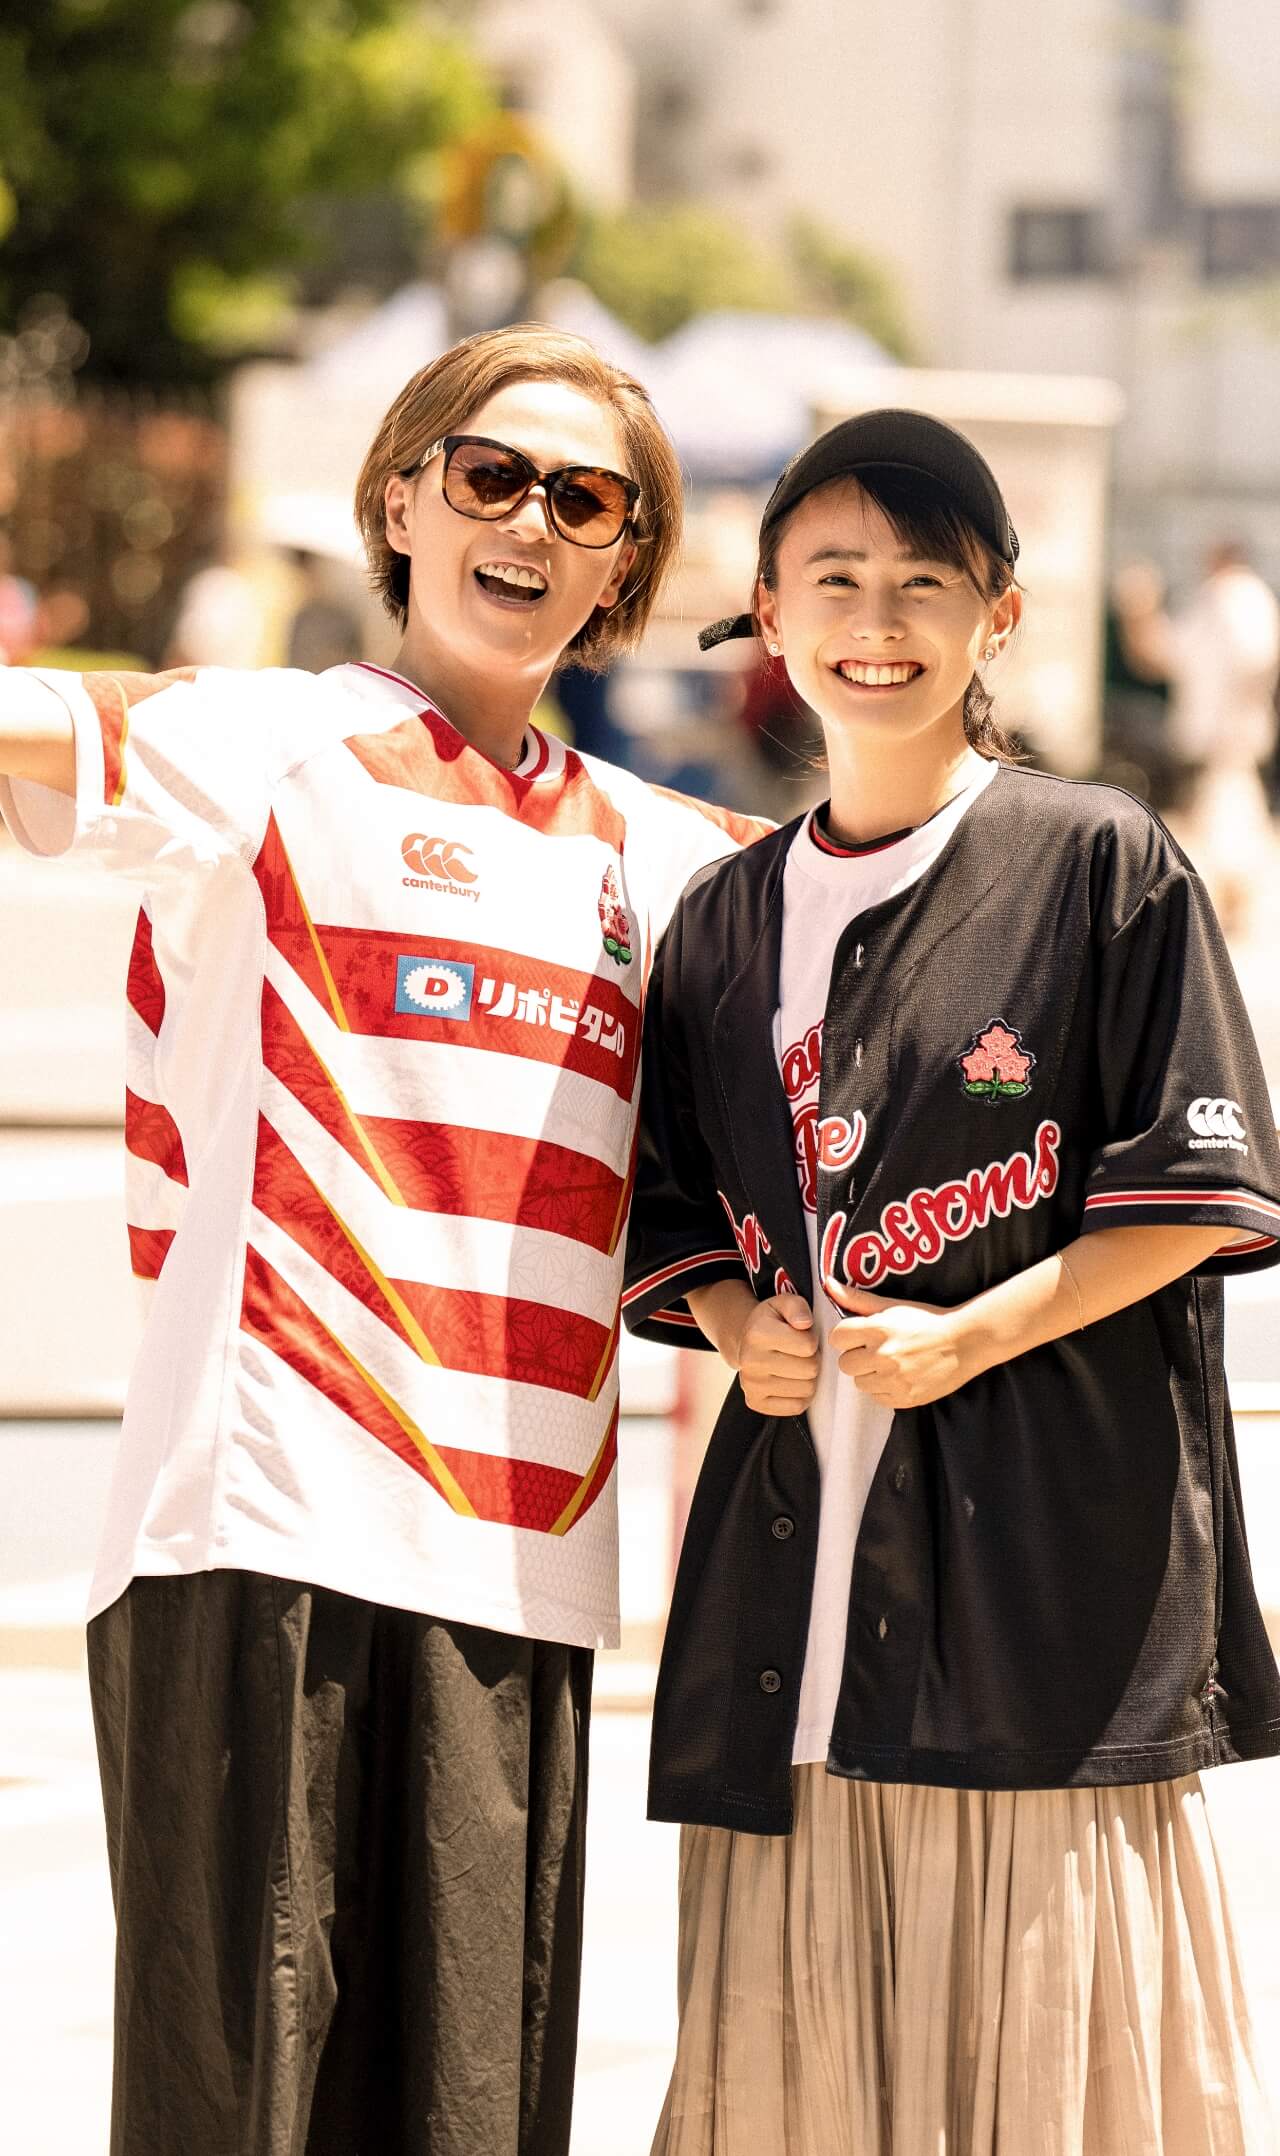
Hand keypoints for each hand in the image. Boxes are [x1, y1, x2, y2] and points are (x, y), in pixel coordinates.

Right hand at [733, 1294, 820, 1416]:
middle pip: (810, 1369)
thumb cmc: (772, 1323)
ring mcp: (751, 1385)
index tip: (801, 1336)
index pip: (809, 1346)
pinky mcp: (756, 1403)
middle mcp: (750, 1361)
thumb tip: (804, 1323)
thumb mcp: (784, 1303)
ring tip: (795, 1365)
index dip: (812, 1340)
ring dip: (808, 1378)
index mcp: (757, 1334)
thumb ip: (797, 1306)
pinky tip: (790, 1381)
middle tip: (800, 1353)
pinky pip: (796, 1406)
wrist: (747, 1342)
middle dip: (812, 1359)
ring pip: (806, 1389)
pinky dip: (800, 1395)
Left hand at [826, 1281, 973, 1408]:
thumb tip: (828, 1284)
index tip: (860, 1335)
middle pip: (845, 1364)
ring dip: (870, 1374)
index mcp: (878, 1329)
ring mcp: (894, 1380)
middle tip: (877, 1350)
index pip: (837, 1338)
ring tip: (891, 1363)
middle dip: (857, 1357)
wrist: (965, 1342)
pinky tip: (900, 1376)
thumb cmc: (927, 1320)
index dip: (847, 1336)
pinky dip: (884, 1389)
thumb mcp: (893, 1306)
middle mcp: (883, 1355)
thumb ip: (857, 1299)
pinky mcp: (904, 1399)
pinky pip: (877, 1398)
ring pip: (859, 1383)